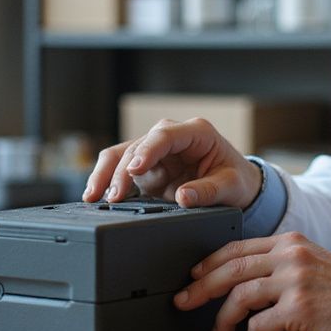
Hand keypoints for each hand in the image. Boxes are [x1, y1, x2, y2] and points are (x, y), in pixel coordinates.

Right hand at [82, 118, 262, 207]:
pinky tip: (94, 196)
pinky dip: (107, 182)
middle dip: (122, 171)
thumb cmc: (236, 179)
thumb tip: (183, 198)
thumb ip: (208, 191)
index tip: (135, 168)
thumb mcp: (231, 186)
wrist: (237, 185)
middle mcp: (172, 138)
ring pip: (122, 156)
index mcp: (196, 133)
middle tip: (113, 196)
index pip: (164, 135)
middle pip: (138, 146)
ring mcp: (157, 153)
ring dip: (107, 174)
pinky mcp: (148, 169)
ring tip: (94, 196)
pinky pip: (121, 171)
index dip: (147, 150)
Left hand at [175, 232, 330, 330]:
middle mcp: (290, 255)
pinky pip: (261, 324)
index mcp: (290, 242)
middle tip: (184, 302)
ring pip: (240, 296)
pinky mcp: (300, 306)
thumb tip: (243, 286)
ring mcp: (295, 279)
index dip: (210, 262)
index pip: (238, 247)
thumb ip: (282, 266)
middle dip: (201, 287)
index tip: (192, 275)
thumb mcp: (312, 264)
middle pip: (231, 268)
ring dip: (222, 319)